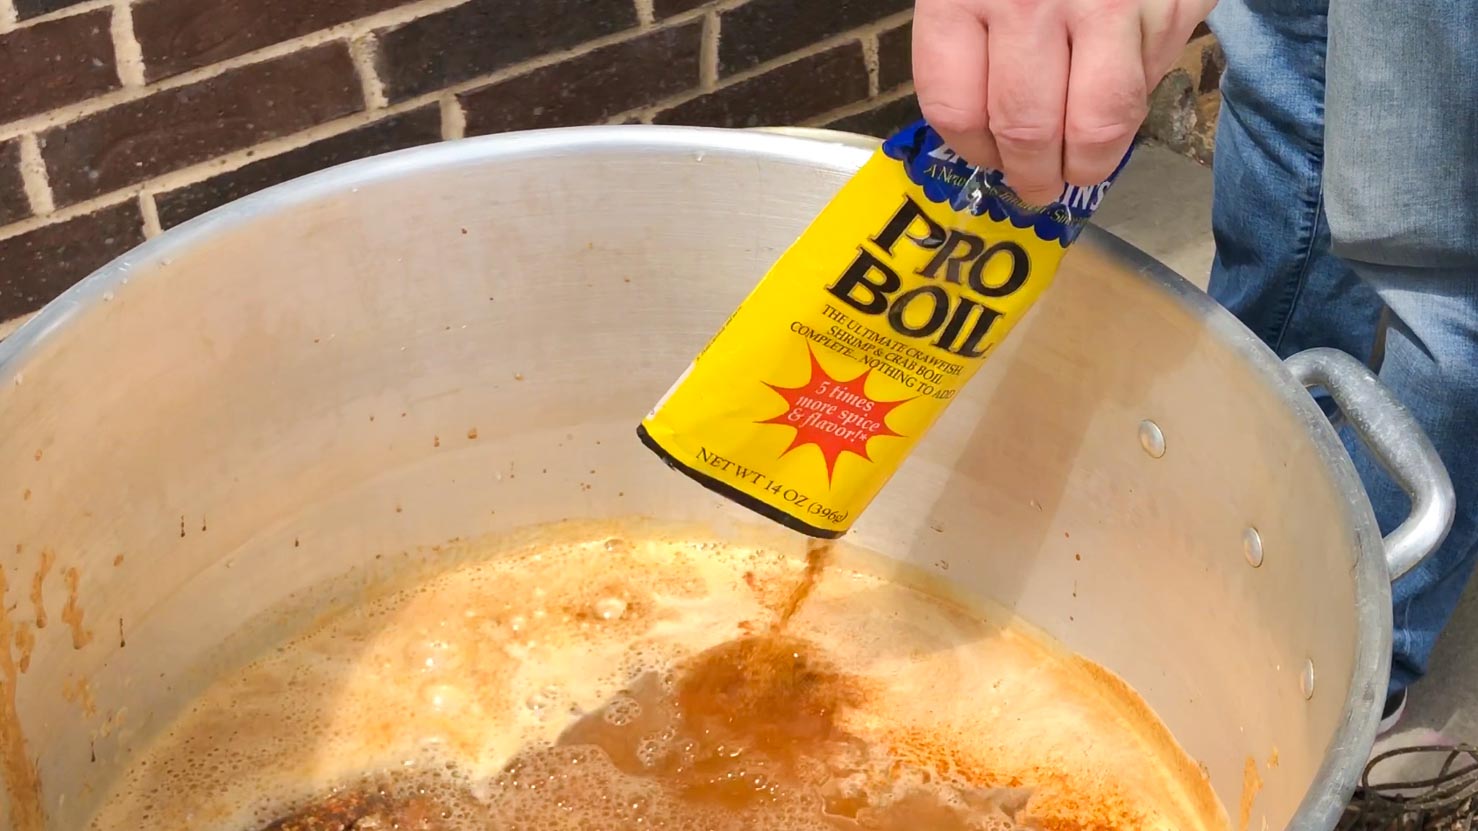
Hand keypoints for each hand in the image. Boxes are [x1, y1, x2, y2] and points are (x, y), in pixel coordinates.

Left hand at [913, 0, 1214, 203]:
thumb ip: (966, 31)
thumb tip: (980, 120)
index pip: (957, 107)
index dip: (971, 150)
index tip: (985, 159)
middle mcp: (1033, 0)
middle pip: (1026, 129)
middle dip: (1031, 176)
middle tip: (1035, 187)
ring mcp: (1111, 4)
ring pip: (1101, 124)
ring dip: (1090, 163)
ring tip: (1081, 168)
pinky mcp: (1173, 2)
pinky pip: (1152, 77)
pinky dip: (1138, 96)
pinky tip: (1120, 83)